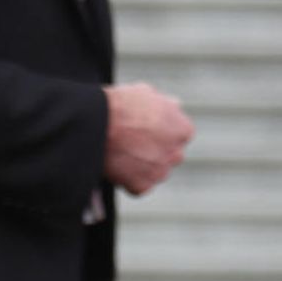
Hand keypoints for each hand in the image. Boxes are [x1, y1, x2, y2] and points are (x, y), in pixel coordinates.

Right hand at [103, 82, 193, 196]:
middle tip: (132, 144)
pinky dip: (128, 180)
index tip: (145, 132)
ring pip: (154, 173)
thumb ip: (165, 105)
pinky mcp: (142, 187)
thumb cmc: (121, 106)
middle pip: (168, 157)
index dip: (160, 133)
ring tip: (121, 154)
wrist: (98, 125)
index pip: (178, 136)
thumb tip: (173, 106)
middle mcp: (176, 154)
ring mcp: (159, 173)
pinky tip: (116, 166)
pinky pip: (137, 187)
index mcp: (183, 130)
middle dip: (154, 152)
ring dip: (142, 168)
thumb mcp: (148, 93)